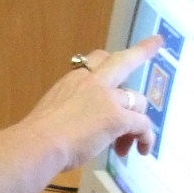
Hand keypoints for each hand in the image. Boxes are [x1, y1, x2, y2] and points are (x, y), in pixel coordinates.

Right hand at [17, 36, 161, 172]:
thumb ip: (70, 111)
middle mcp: (92, 82)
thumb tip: (80, 126)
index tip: (116, 56)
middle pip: (123, 61)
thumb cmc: (37, 136)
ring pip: (138, 100)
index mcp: (74, 81)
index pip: (96, 60)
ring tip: (124, 147)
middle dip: (142, 51)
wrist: (38, 144)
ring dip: (137, 122)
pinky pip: (142, 124)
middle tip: (156, 43)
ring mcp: (107, 98)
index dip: (109, 60)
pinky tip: (142, 149)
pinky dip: (146, 138)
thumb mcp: (53, 112)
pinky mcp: (117, 117)